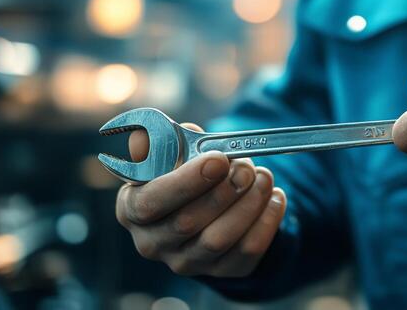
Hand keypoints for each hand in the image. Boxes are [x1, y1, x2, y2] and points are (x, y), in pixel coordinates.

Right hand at [115, 124, 286, 276]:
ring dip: (248, 204)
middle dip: (223, 191)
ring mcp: (186, 262)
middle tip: (245, 168)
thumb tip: (192, 136)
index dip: (185, 182)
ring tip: (263, 177)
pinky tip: (275, 198)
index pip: (149, 204)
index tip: (217, 160)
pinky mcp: (220, 271)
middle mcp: (153, 243)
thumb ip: (177, 142)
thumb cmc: (183, 172)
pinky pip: (247, 251)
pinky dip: (267, 221)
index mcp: (131, 209)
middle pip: (187, 224)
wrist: (207, 204)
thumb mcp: (172, 152)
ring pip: (219, 240)